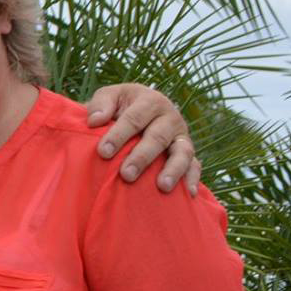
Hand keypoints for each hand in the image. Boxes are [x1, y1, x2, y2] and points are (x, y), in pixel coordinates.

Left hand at [86, 85, 200, 194]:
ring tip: (162, 187)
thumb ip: (100, 104)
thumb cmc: (118, 107)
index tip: (103, 152)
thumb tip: (95, 121)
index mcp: (150, 101)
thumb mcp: (108, 97)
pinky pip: (194, 166)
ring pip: (182, 152)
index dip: (119, 135)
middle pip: (157, 138)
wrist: (137, 111)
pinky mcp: (188, 154)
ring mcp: (181, 137)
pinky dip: (192, 178)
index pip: (134, 118)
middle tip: (126, 174)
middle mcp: (170, 118)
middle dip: (142, 157)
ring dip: (173, 170)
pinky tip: (188, 193)